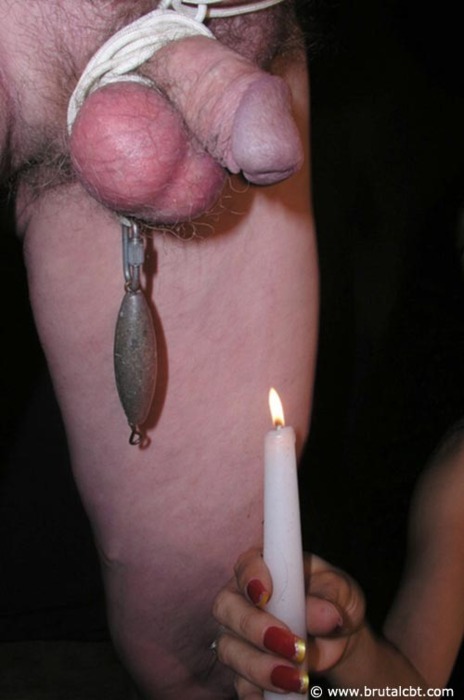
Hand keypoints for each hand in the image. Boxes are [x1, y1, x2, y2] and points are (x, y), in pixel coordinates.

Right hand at [212, 548, 364, 697]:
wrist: (338, 638)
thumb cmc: (333, 600)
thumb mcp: (340, 591)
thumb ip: (329, 598)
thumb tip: (326, 616)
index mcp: (264, 566)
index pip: (246, 564)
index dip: (251, 577)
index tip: (266, 593)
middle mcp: (242, 597)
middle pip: (228, 608)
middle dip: (256, 629)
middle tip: (293, 646)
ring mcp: (237, 634)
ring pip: (230, 649)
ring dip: (261, 666)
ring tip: (297, 679)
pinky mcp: (242, 669)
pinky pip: (239, 684)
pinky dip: (255, 694)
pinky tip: (277, 699)